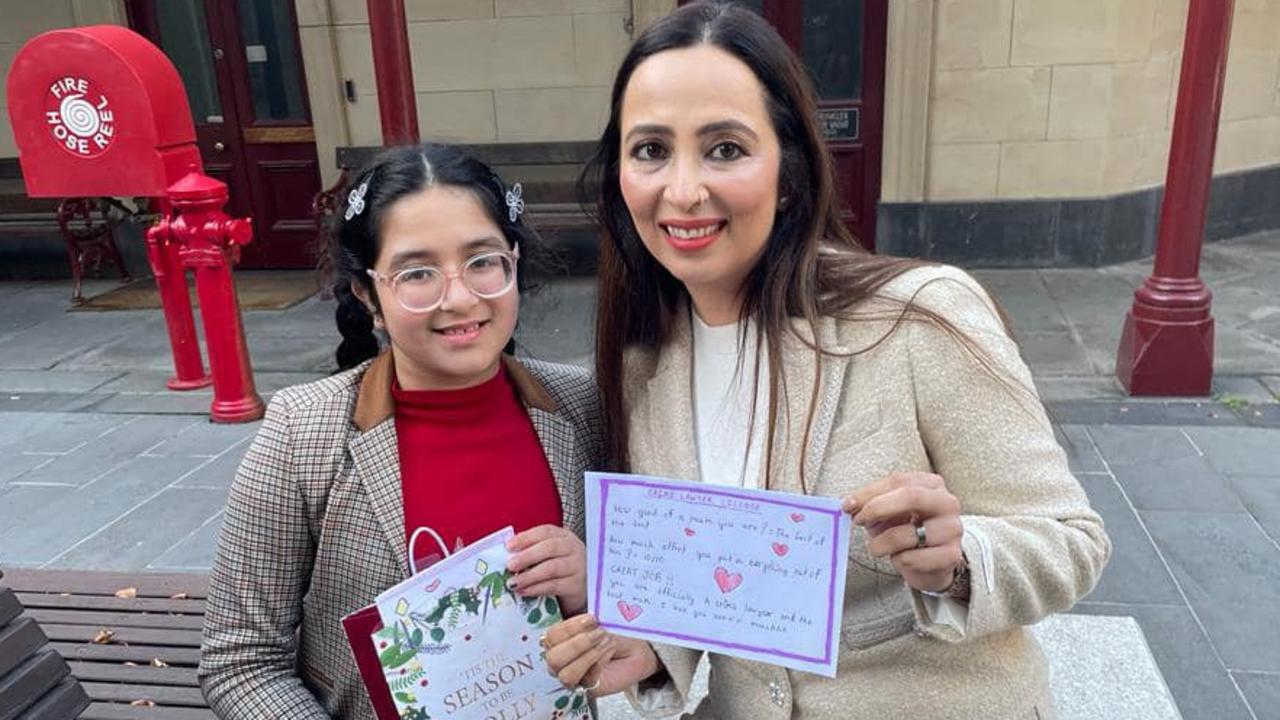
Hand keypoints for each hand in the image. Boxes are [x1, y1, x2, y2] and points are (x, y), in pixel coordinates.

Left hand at [506, 525, 587, 614]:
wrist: (583, 590)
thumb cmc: (561, 570)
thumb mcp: (550, 556)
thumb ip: (532, 552)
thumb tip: (505, 556)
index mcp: (564, 537)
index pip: (545, 531)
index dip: (526, 538)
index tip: (508, 546)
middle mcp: (573, 548)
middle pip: (550, 548)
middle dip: (527, 556)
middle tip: (510, 565)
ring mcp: (578, 567)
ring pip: (552, 568)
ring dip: (529, 575)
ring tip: (513, 583)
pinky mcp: (577, 586)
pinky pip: (555, 586)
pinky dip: (537, 588)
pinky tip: (524, 591)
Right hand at [542, 614, 659, 695]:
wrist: (635, 648)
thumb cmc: (613, 633)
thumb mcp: (600, 621)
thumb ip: (587, 621)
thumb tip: (586, 618)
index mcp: (558, 641)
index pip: (552, 637)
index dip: (570, 627)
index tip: (592, 618)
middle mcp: (561, 661)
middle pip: (553, 659)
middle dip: (577, 645)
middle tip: (599, 633)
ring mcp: (573, 676)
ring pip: (566, 675)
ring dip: (588, 656)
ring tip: (605, 643)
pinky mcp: (588, 688)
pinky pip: (587, 680)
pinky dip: (599, 663)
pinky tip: (609, 651)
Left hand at [843, 472, 964, 593]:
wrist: (931, 563)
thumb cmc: (908, 531)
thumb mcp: (890, 513)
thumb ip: (872, 505)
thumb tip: (850, 505)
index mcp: (932, 485)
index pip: (898, 481)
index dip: (869, 492)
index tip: (847, 505)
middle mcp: (947, 503)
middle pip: (911, 497)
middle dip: (877, 508)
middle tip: (858, 520)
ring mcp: (953, 529)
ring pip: (908, 533)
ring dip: (882, 543)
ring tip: (877, 547)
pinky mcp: (952, 555)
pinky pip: (913, 558)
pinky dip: (898, 560)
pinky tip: (901, 558)